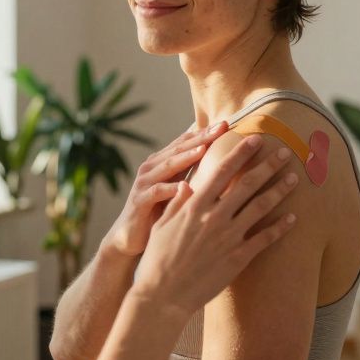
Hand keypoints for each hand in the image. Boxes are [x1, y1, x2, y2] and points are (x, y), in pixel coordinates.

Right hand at [102, 122, 230, 257]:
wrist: (131, 236)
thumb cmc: (159, 211)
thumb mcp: (178, 189)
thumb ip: (193, 172)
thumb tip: (225, 162)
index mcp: (163, 162)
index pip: (187, 141)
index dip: (206, 132)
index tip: (228, 124)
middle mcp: (152, 167)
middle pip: (179, 148)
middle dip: (201, 137)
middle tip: (221, 128)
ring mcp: (144, 182)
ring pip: (168, 165)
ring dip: (186, 157)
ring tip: (203, 149)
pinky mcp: (139, 201)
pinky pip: (156, 192)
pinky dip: (170, 189)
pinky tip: (184, 187)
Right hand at [133, 138, 299, 316]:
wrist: (163, 297)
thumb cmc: (157, 260)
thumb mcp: (162, 226)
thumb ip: (176, 204)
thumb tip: (186, 184)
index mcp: (194, 206)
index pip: (222, 171)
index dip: (240, 153)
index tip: (254, 139)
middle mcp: (214, 218)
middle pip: (247, 184)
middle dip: (268, 165)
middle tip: (284, 152)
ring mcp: (228, 238)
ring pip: (261, 208)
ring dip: (279, 190)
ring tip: (294, 178)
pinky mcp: (238, 259)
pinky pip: (265, 239)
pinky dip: (281, 227)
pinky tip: (293, 218)